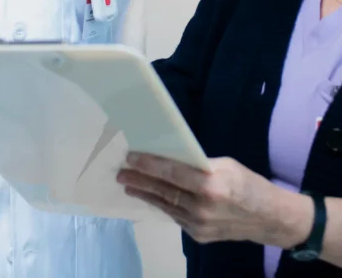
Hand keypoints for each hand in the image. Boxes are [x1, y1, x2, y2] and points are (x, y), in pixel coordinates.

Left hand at [116, 152, 312, 246]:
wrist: (272, 220)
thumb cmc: (249, 185)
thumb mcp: (227, 166)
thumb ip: (198, 165)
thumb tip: (170, 158)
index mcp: (211, 186)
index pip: (171, 173)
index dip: (148, 165)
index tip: (130, 157)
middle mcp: (202, 207)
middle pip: (163, 190)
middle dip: (139, 180)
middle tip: (121, 173)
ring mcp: (199, 224)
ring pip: (165, 205)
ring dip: (145, 194)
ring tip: (129, 185)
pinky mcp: (199, 236)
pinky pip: (175, 217)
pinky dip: (162, 205)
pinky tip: (151, 197)